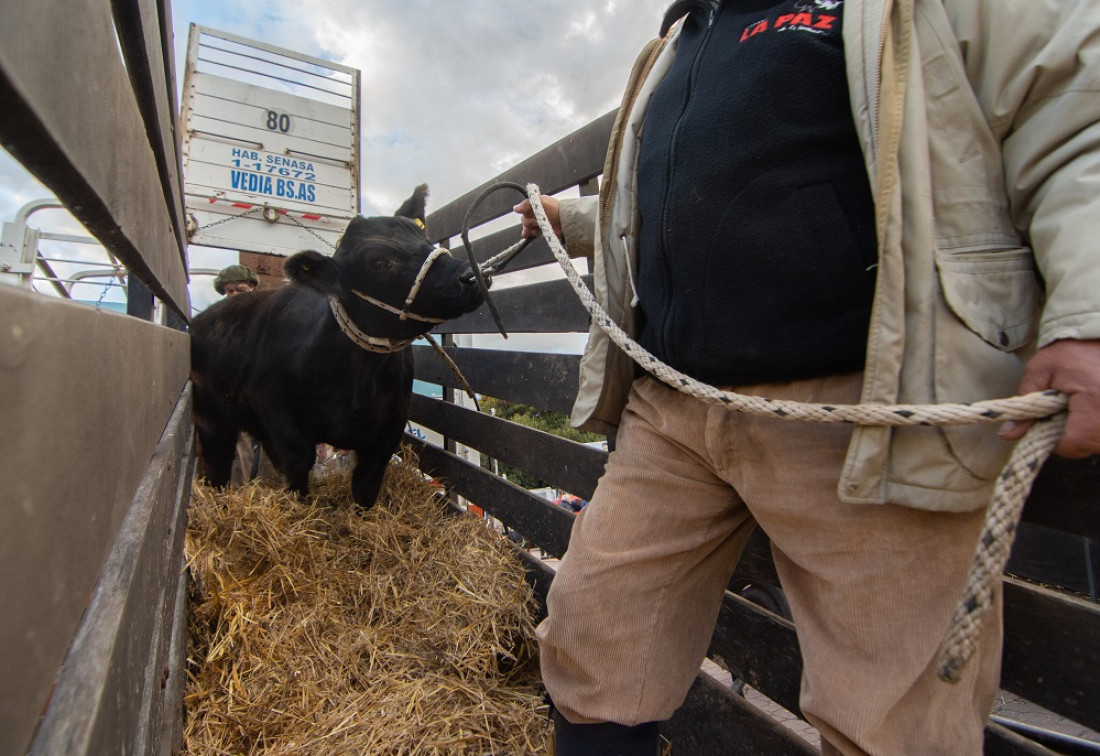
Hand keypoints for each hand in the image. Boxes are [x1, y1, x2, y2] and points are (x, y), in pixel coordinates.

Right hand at [513, 195, 561, 239]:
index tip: (531, 212)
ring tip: (539, 226)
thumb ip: (527, 203)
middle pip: (523, 219)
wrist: (565, 221)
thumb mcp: (542, 201)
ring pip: (525, 227)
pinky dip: (529, 234)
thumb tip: (515, 209)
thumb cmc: (556, 209)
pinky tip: (535, 232)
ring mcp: (536, 223)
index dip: (525, 211)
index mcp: (534, 205)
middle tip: (538, 220)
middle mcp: (533, 213)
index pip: (522, 208)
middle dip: (529, 221)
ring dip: (531, 228)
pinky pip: (528, 233)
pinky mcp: (538, 231)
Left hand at [1000, 338, 1099, 457]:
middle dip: (1070, 436)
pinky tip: (1089, 406)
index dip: (1055, 441)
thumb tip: (1008, 434)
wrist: (1098, 336)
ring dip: (1085, 431)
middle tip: (1061, 411)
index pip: (1073, 445)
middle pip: (1088, 446)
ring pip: (1098, 442)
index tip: (1047, 424)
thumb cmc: (1069, 351)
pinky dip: (1095, 425)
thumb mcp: (1039, 372)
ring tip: (1077, 406)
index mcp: (1094, 403)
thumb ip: (1023, 406)